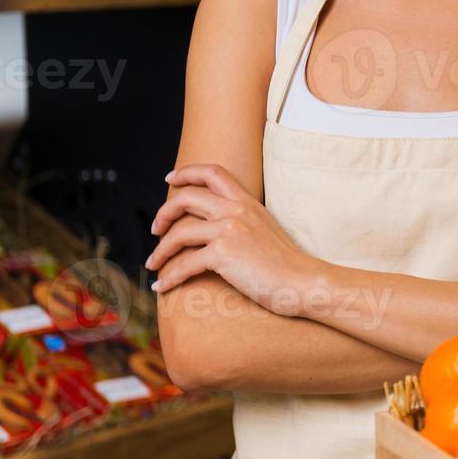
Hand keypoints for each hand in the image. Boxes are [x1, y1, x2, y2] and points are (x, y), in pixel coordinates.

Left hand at [146, 163, 320, 314]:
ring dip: (160, 250)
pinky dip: (169, 277)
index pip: (213, 172)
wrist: (303, 281)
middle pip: (187, 197)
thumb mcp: (266, 230)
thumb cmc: (287, 264)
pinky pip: (184, 264)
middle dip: (164, 212)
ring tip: (154, 263)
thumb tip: (219, 229)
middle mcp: (237, 210)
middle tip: (156, 228)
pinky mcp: (223, 254)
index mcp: (247, 202)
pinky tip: (162, 286)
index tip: (170, 179)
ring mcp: (229, 230)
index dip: (187, 172)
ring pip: (179, 232)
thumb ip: (244, 222)